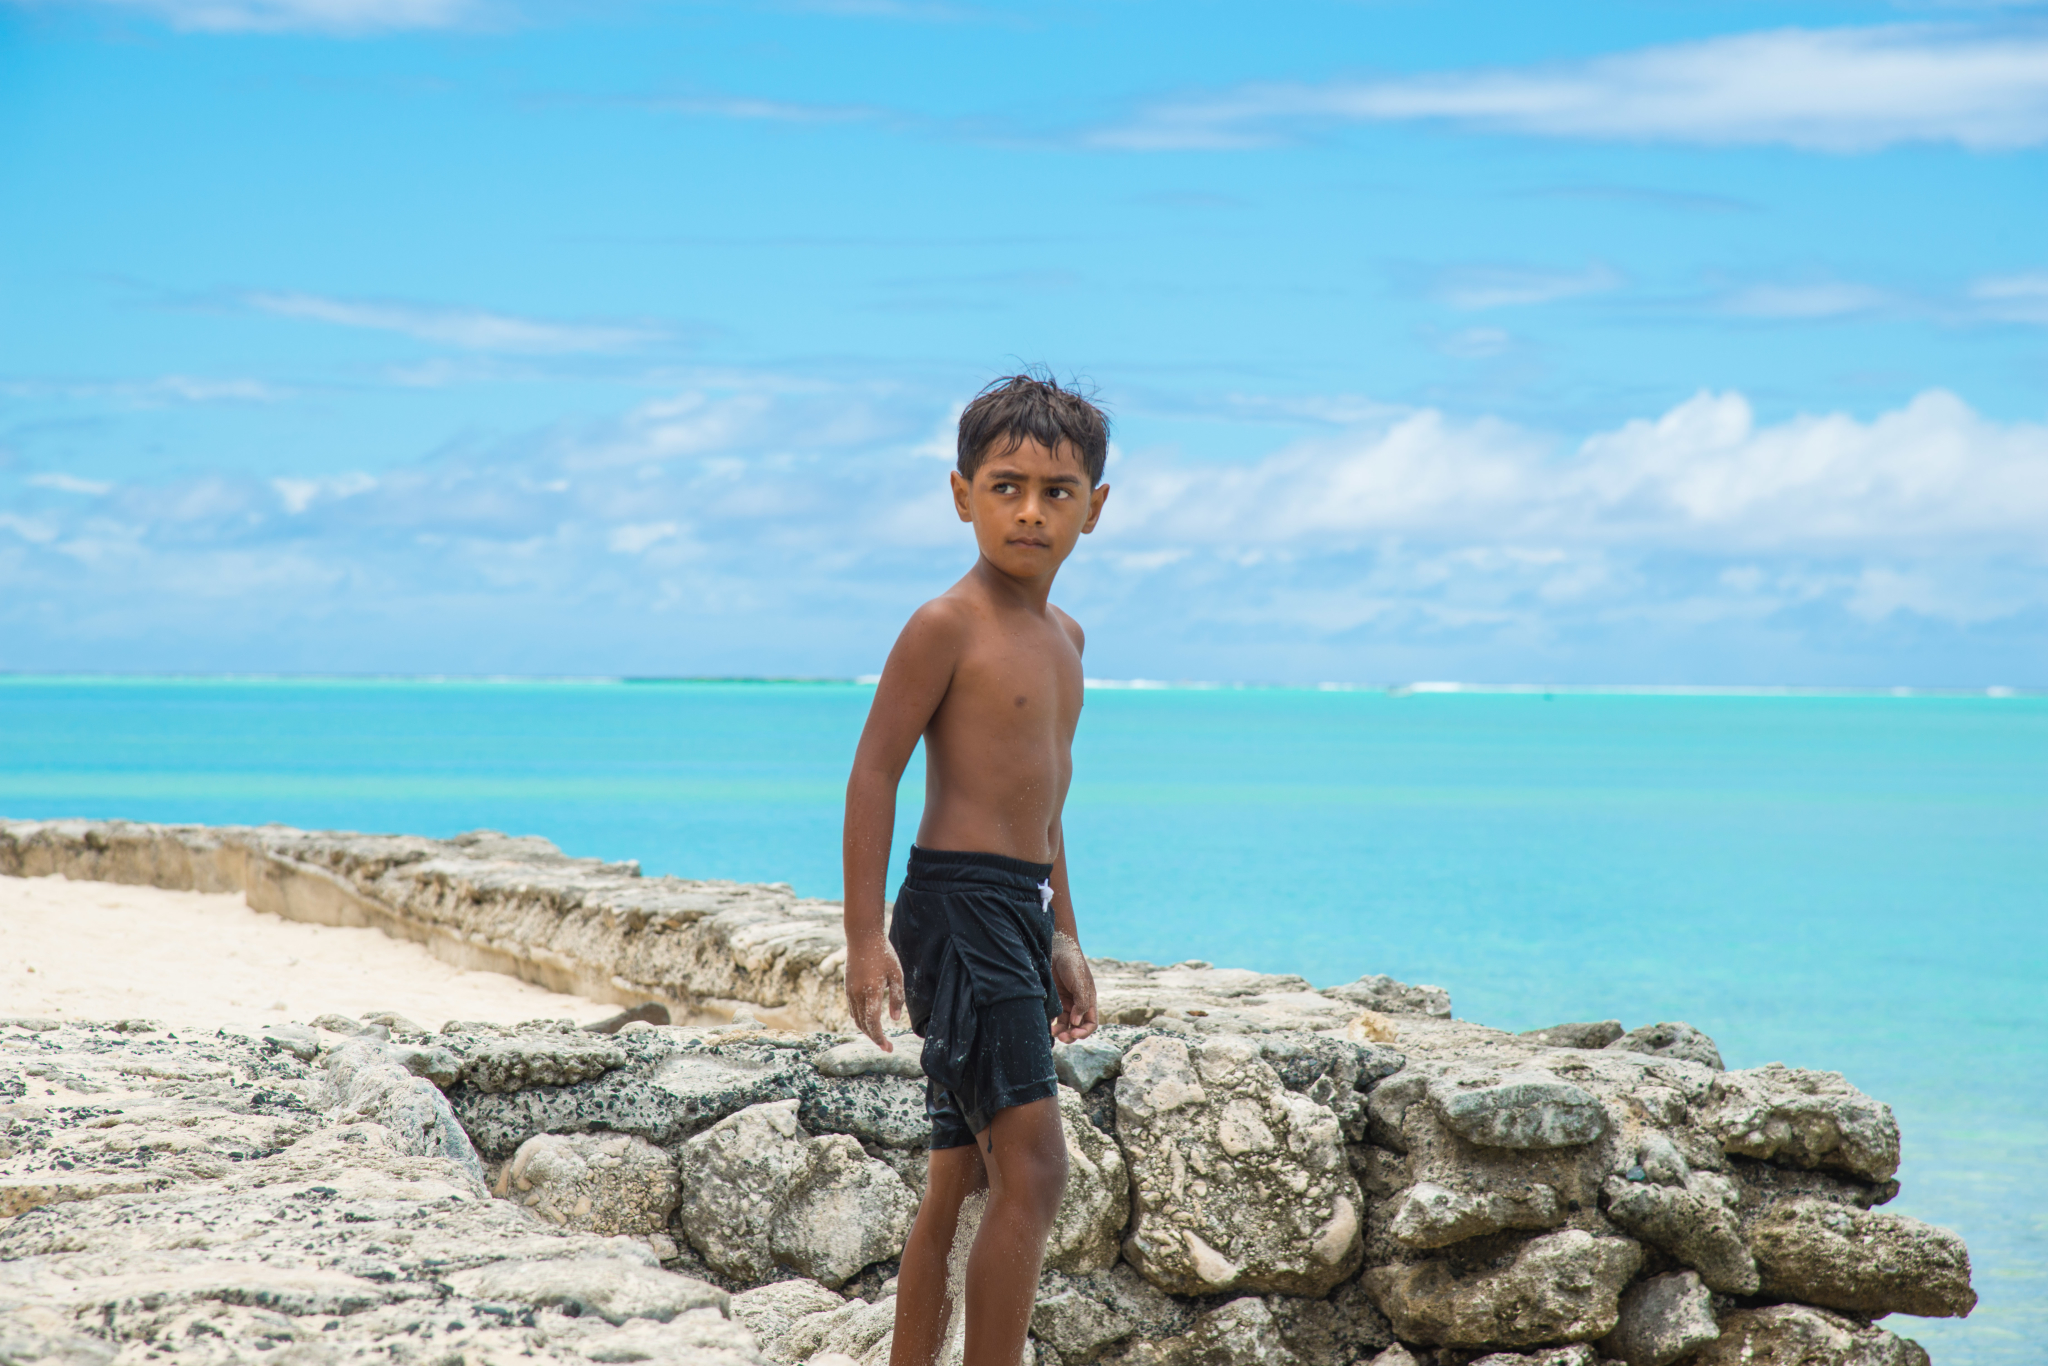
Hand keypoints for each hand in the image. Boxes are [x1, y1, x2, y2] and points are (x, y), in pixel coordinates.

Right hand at [844, 934, 905, 1050]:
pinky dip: (860, 1020)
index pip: (873, 1023)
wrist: (862, 937)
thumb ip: (897, 997)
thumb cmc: (883, 954)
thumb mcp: (897, 974)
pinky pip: (853, 1010)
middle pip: (863, 1025)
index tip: (888, 1048)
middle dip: (874, 1038)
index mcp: (872, 992)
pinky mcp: (847, 988)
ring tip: (879, 1036)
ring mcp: (850, 992)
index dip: (880, 1039)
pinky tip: (869, 1021)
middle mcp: (858, 995)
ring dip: (867, 1030)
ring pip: (856, 1019)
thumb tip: (895, 1019)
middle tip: (886, 1047)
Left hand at [1049, 932, 1097, 1042]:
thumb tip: (1076, 1022)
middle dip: (1071, 1035)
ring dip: (1060, 1031)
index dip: (1084, 1031)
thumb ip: (1081, 1002)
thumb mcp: (1080, 982)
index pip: (1091, 1023)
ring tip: (1052, 1032)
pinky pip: (1053, 1016)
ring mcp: (1065, 1002)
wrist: (1057, 948)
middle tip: (1061, 1037)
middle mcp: (1077, 1004)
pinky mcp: (1053, 1000)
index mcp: (1088, 1001)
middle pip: (1077, 1027)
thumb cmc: (1072, 963)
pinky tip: (1046, 1025)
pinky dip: (1051, 1023)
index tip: (1074, 1032)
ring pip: (1064, 1024)